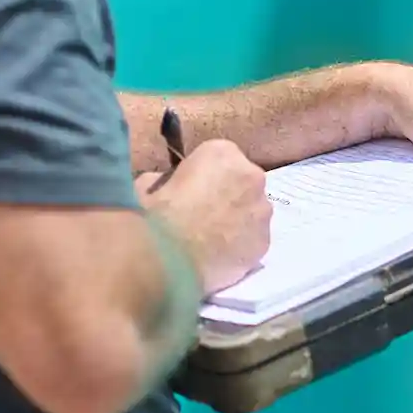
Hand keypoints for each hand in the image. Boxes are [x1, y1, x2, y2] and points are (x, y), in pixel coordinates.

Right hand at [139, 139, 271, 293]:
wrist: (167, 259)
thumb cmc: (153, 215)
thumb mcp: (147, 184)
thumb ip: (168, 179)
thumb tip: (169, 187)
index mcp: (221, 152)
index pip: (218, 159)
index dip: (204, 176)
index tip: (190, 192)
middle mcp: (251, 175)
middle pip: (242, 182)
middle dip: (227, 195)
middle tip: (203, 216)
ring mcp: (262, 210)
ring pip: (252, 212)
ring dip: (237, 220)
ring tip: (212, 240)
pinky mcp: (265, 242)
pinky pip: (253, 240)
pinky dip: (241, 246)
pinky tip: (220, 257)